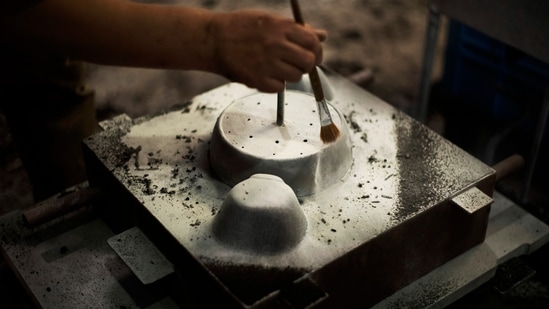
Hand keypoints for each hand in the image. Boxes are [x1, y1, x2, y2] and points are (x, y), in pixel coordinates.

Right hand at [211, 10, 326, 92]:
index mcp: (281, 27)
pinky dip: (276, 84)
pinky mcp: (257, 80)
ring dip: (291, 75)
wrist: (212, 40)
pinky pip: (279, 88)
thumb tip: (322, 35)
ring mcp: (266, 63)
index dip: (317, 51)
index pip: (313, 42)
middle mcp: (276, 45)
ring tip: (278, 68)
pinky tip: (266, 75)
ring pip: (296, 76)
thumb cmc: (241, 28)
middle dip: (308, 65)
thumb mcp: (270, 20)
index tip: (314, 55)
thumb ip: (297, 29)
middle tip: (299, 65)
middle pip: (308, 62)